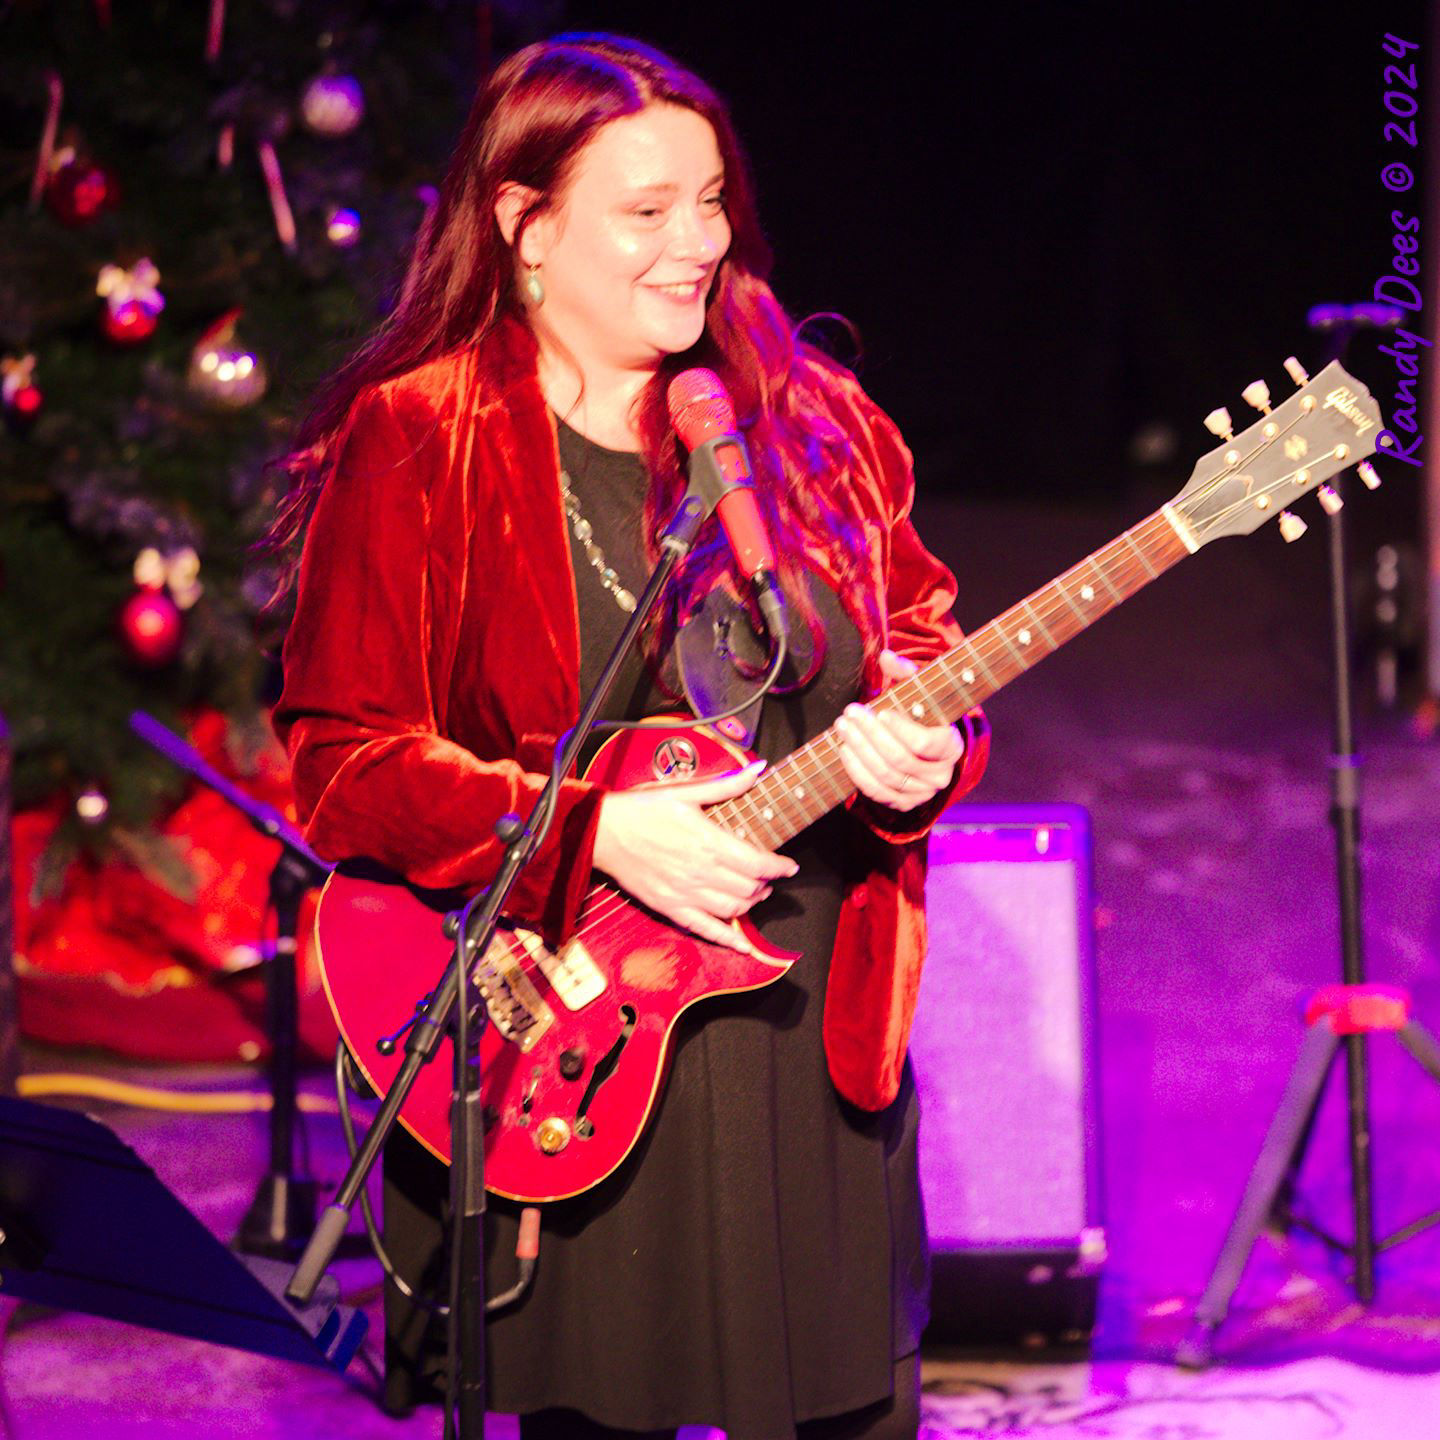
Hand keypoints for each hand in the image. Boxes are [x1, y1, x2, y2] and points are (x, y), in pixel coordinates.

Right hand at [592, 760, 798, 952]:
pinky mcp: (670, 907)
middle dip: (766, 884)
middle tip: (768, 877)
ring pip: (734, 909)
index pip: (759, 863)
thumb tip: (757, 770)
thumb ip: (726, 786)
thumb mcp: (686, 792)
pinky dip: (728, 939)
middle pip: (750, 888)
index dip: (779, 866)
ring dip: (751, 904)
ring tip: (755, 895)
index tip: (789, 866)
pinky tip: (743, 946)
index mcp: (709, 842)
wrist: (603, 831)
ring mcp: (686, 894)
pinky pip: (705, 930)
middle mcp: (701, 872)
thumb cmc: (642, 809)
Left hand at [835, 649, 964, 810]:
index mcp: (951, 746)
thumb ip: (906, 673)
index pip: (927, 743)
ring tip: (843, 728)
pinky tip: (845, 750)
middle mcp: (941, 774)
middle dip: (871, 735)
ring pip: (886, 775)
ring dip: (860, 750)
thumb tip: (886, 656)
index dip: (902, 729)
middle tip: (850, 713)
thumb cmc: (920, 714)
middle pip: (901, 759)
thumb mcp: (919, 691)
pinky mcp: (902, 803)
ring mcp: (922, 793)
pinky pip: (876, 792)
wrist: (922, 746)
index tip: (881, 712)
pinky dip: (857, 771)